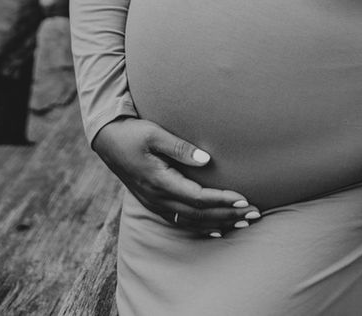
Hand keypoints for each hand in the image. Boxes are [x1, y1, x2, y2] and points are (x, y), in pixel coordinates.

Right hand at [92, 117, 259, 236]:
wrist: (107, 141)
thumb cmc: (132, 133)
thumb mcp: (153, 133)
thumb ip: (179, 147)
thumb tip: (207, 159)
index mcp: (160, 181)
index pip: (198, 198)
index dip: (222, 200)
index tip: (245, 198)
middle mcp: (159, 198)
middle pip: (199, 214)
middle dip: (228, 215)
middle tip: (254, 213)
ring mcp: (156, 203)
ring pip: (192, 221)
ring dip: (219, 223)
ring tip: (243, 222)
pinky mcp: (155, 203)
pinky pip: (182, 221)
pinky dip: (202, 226)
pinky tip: (217, 229)